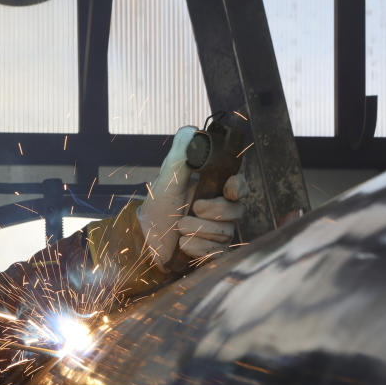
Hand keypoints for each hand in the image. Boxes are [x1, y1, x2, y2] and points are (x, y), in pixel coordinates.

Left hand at [136, 126, 244, 269]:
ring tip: (179, 228)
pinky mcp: (213, 254)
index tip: (229, 189)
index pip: (240, 186)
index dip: (239, 188)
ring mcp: (219, 233)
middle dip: (212, 212)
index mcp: (215, 190)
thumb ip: (181, 153)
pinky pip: (216, 252)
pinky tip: (182, 245)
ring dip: (197, 230)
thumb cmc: (158, 206)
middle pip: (236, 211)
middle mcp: (222, 211)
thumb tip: (193, 131)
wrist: (144, 237)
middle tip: (191, 210)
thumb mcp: (167, 177)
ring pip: (224, 233)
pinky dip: (196, 248)